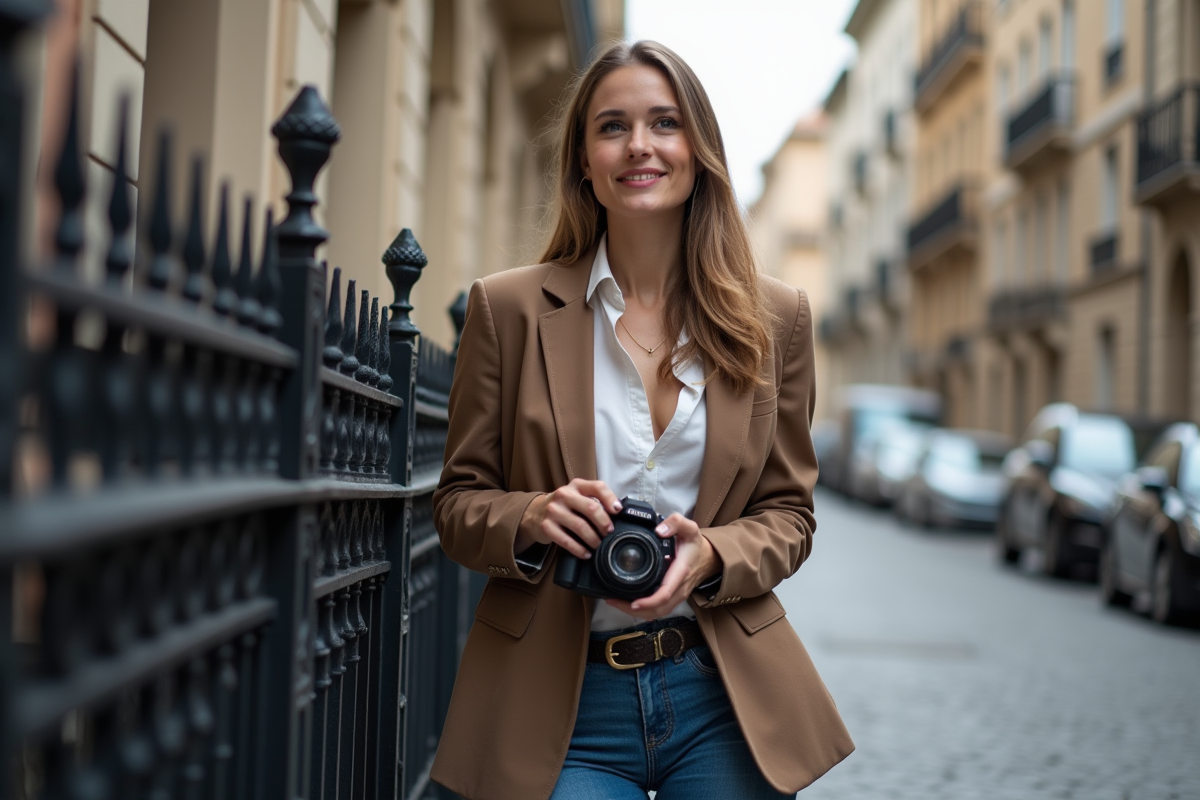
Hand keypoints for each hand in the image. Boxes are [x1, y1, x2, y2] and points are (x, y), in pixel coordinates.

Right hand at [516, 479, 621, 559]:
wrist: (534, 512)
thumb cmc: (564, 506)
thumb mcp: (577, 496)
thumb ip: (594, 500)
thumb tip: (617, 514)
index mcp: (576, 485)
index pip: (597, 487)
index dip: (610, 499)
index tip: (618, 511)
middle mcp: (564, 494)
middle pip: (591, 508)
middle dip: (604, 523)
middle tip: (608, 533)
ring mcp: (553, 510)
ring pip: (580, 526)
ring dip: (593, 539)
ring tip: (597, 545)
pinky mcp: (546, 526)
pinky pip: (567, 541)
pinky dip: (579, 550)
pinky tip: (586, 553)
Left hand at [604, 513, 721, 620]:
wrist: (708, 558)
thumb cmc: (695, 544)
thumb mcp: (689, 528)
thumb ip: (676, 523)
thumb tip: (659, 530)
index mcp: (680, 572)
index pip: (665, 593)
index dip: (648, 601)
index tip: (632, 602)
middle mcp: (679, 588)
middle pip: (658, 609)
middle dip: (634, 610)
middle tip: (613, 601)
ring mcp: (677, 596)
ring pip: (657, 613)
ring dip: (636, 613)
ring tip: (615, 603)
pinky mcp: (673, 598)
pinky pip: (659, 610)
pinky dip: (643, 611)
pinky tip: (628, 604)